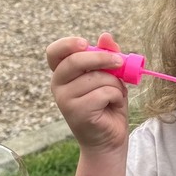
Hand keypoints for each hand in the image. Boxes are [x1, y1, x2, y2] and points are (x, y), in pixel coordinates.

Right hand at [47, 32, 128, 151]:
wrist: (109, 140)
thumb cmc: (108, 106)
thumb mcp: (110, 77)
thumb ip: (107, 56)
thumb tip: (106, 36)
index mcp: (63, 73)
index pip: (55, 52)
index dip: (67, 44)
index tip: (84, 42)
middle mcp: (58, 85)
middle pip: (76, 61)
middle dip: (103, 58)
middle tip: (120, 62)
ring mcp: (65, 100)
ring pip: (97, 77)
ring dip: (115, 85)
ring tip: (114, 96)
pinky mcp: (77, 112)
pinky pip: (104, 92)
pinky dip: (116, 97)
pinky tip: (112, 106)